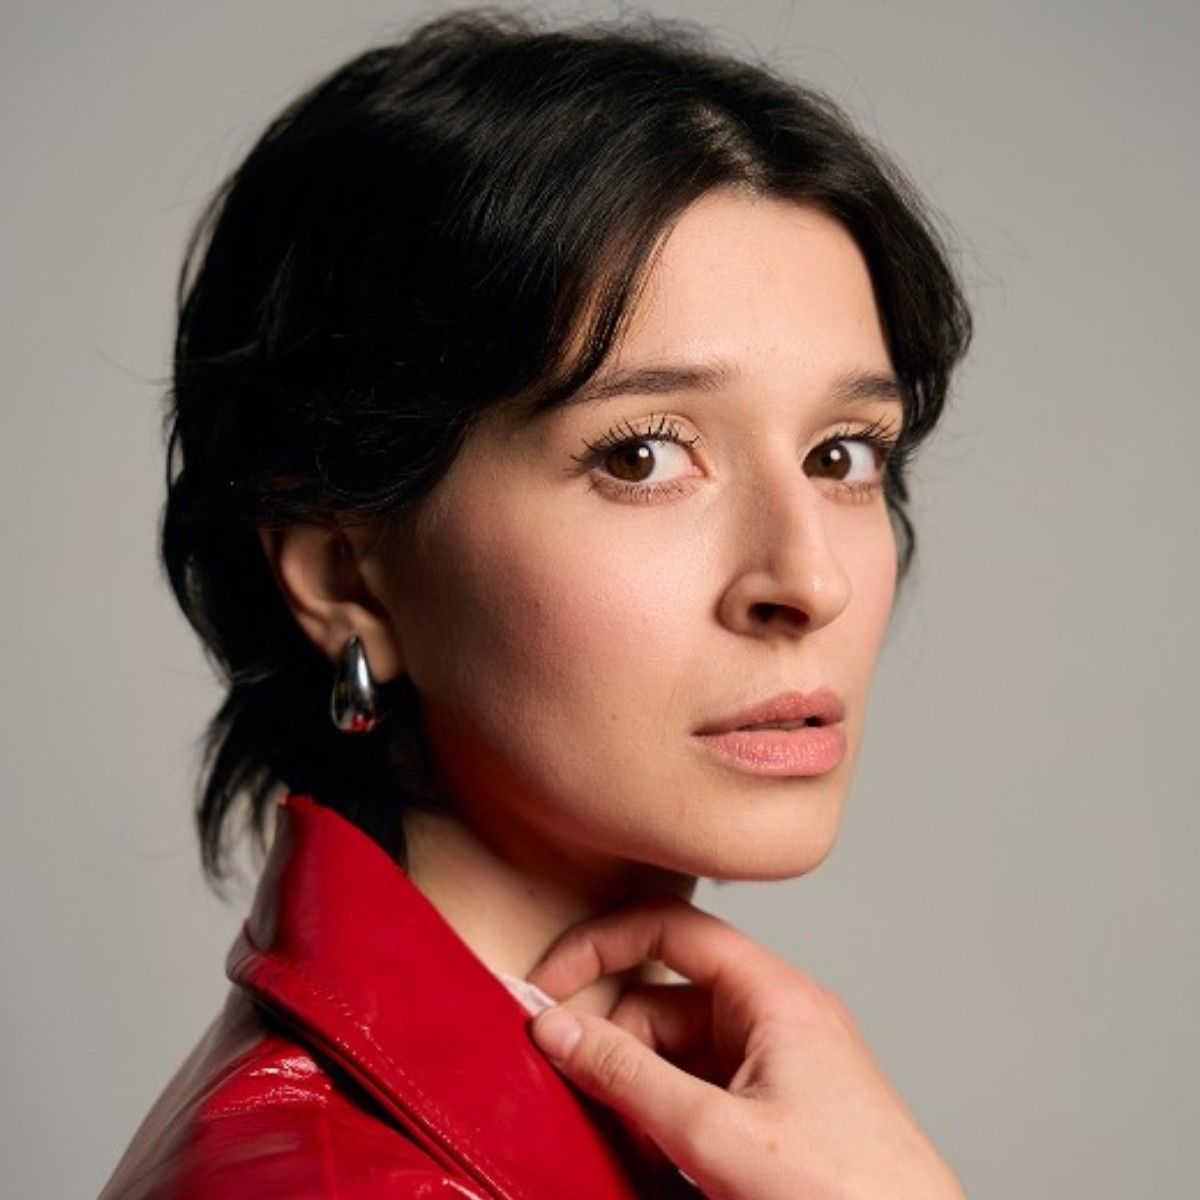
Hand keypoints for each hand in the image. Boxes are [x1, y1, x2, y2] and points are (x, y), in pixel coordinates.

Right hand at [525, 893, 964, 1199]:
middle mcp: (776, 1018)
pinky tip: (660, 1162)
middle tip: (585, 1096)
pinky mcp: (778, 1109)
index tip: (550, 989)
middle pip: (665, 999)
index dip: (601, 946)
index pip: (670, 929)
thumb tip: (558, 1028)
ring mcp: (779, 1065)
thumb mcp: (715, 1135)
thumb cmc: (846, 1195)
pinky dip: (669, 1118)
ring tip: (635, 1148)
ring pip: (678, 1051)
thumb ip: (628, 1076)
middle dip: (618, 1047)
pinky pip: (702, 1090)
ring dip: (641, 1092)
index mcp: (773, 995)